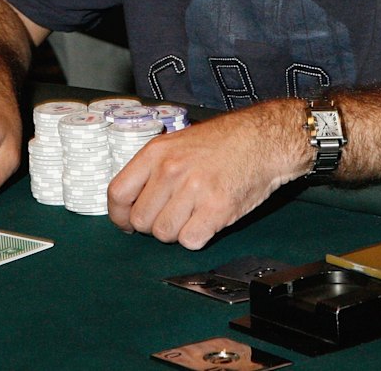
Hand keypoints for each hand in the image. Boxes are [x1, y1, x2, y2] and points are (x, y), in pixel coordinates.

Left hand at [108, 99, 309, 248]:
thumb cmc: (223, 142)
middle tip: (173, 213)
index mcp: (156, 152)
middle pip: (141, 221)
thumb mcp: (178, 142)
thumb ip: (153, 168)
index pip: (118, 193)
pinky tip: (208, 218)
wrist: (262, 140)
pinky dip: (198, 236)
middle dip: (154, 224)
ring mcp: (193, 190)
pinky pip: (190, 241)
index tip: (126, 222)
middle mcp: (171, 170)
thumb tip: (131, 199)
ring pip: (164, 234)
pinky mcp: (216, 208)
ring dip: (177, 230)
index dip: (119, 215)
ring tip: (194, 212)